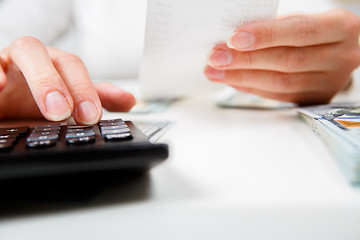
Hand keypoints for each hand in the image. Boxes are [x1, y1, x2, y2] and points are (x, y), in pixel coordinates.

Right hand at [0, 36, 135, 123]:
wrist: (2, 101)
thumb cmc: (34, 97)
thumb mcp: (67, 100)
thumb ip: (97, 98)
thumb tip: (129, 101)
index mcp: (58, 66)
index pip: (78, 69)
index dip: (87, 90)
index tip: (94, 116)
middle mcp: (39, 60)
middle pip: (58, 60)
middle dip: (74, 86)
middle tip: (72, 114)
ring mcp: (12, 62)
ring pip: (28, 51)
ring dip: (43, 79)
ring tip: (54, 107)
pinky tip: (1, 87)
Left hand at [204, 9, 359, 104]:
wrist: (335, 50)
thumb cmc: (312, 30)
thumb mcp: (298, 20)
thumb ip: (272, 30)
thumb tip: (233, 42)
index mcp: (341, 28)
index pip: (300, 31)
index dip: (265, 36)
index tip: (234, 39)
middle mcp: (341, 57)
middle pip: (288, 62)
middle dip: (246, 60)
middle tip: (217, 58)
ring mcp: (330, 82)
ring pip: (281, 84)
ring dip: (242, 78)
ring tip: (217, 72)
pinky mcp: (315, 99)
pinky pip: (277, 96)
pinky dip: (251, 87)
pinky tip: (233, 81)